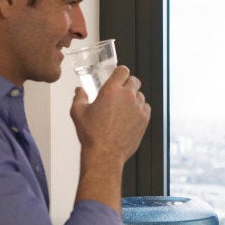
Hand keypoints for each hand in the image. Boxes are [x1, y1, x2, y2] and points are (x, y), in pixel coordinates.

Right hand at [70, 65, 150, 212]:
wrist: (105, 154)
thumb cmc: (91, 134)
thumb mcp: (78, 112)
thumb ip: (79, 97)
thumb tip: (79, 91)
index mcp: (111, 90)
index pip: (122, 70)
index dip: (120, 73)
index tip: (118, 76)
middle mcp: (127, 96)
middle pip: (134, 80)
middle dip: (128, 83)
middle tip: (121, 92)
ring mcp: (138, 107)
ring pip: (140, 95)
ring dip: (134, 97)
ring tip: (124, 108)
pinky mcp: (144, 119)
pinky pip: (146, 107)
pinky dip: (140, 109)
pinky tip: (130, 116)